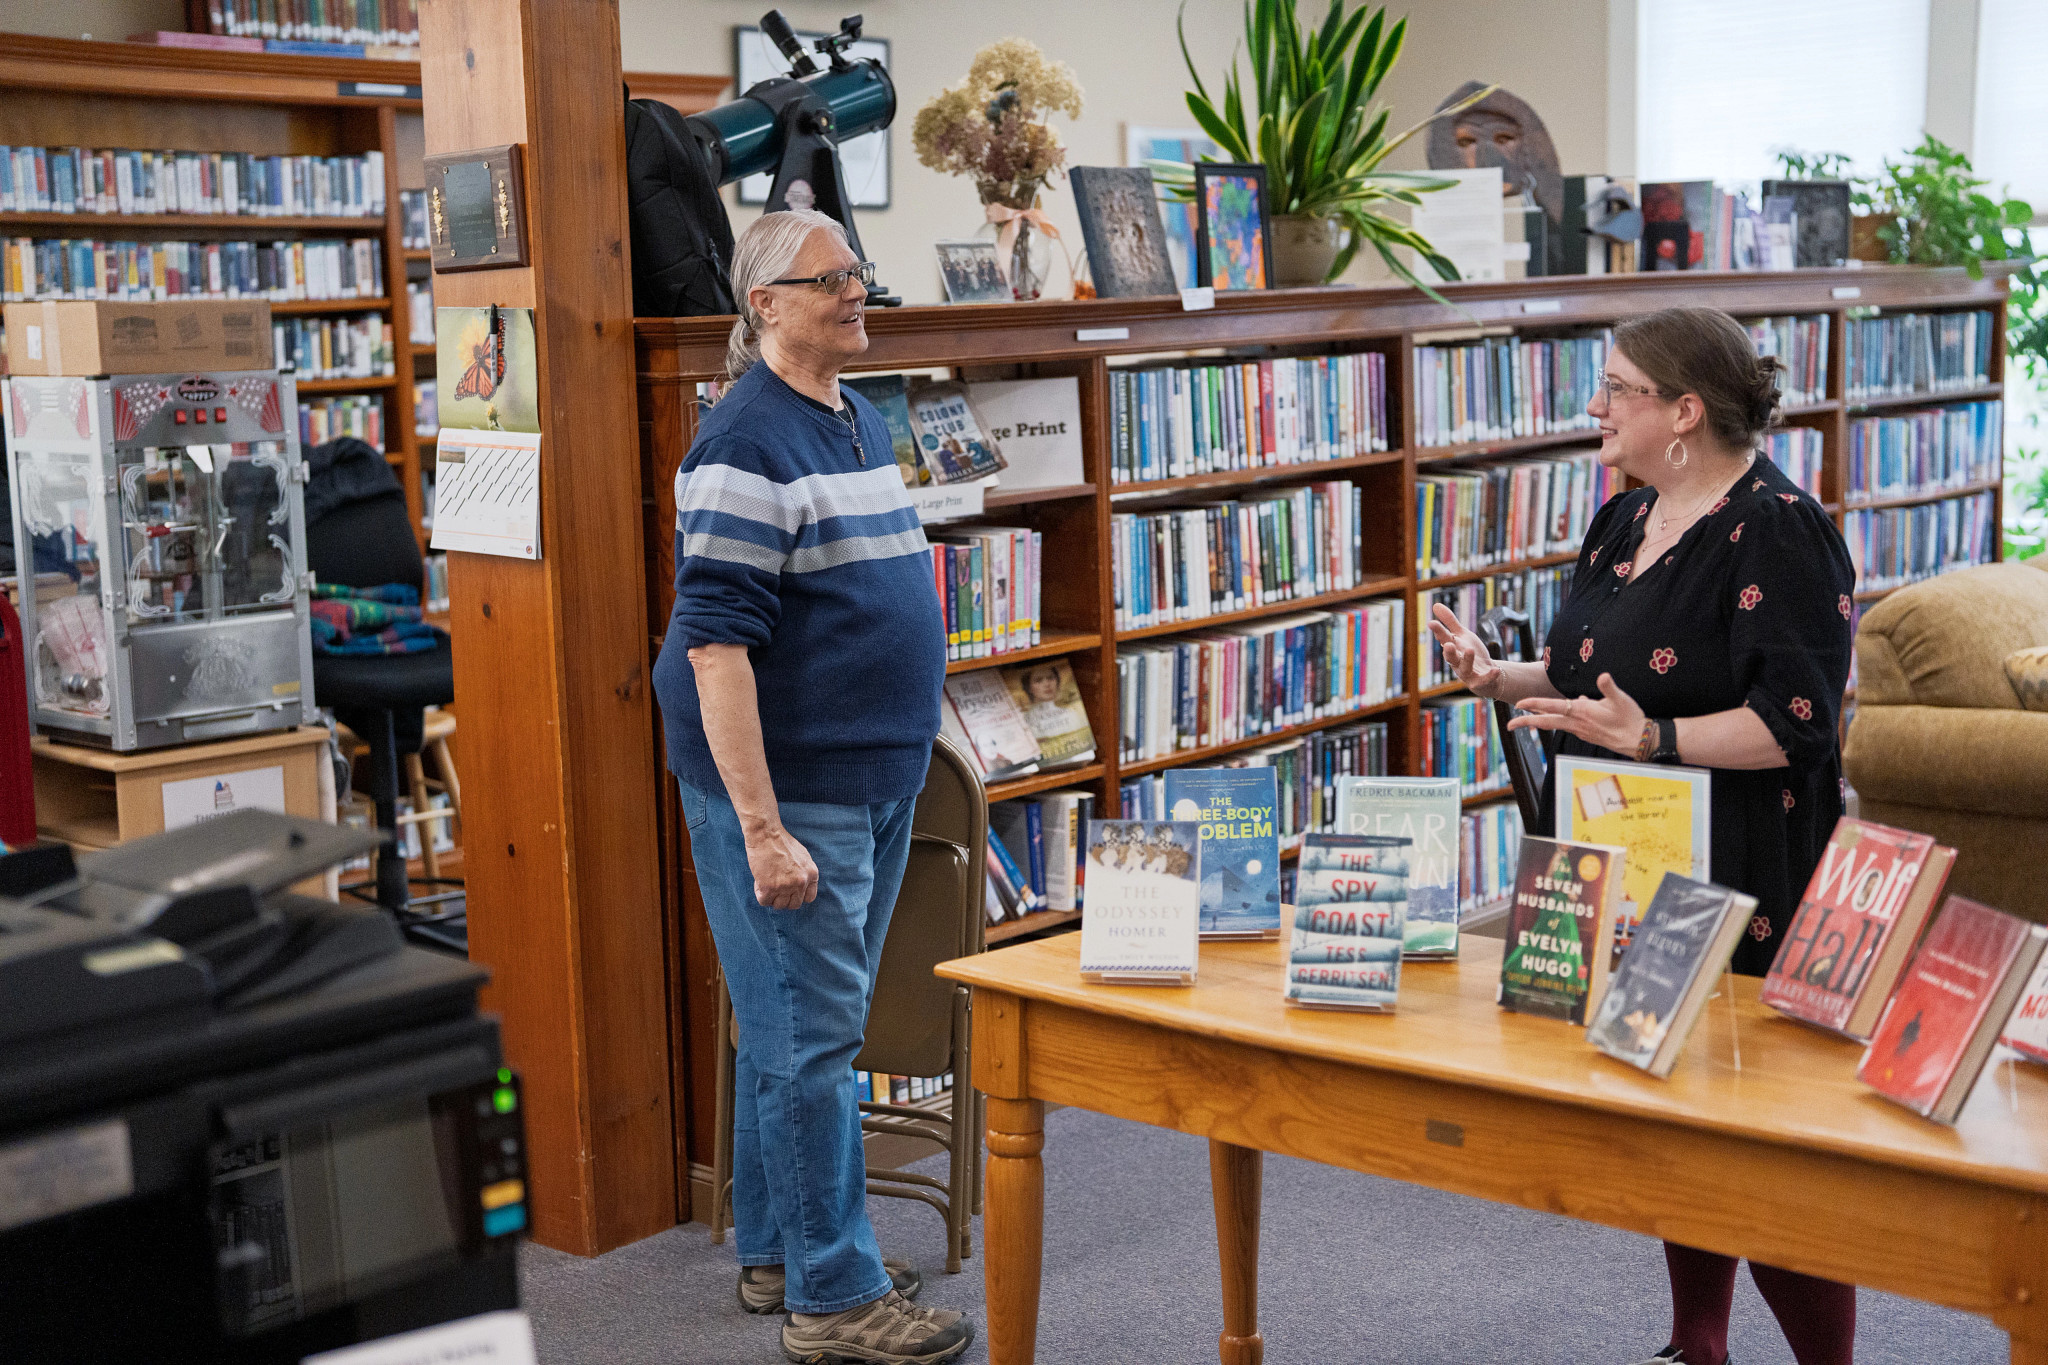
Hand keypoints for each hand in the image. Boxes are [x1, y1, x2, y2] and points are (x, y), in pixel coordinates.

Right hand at [746, 825, 818, 909]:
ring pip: (779, 906)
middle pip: (794, 905)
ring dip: (772, 898)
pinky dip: (760, 894)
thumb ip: (804, 873)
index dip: (797, 896)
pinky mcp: (769, 887)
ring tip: (766, 884)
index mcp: (811, 874)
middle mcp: (801, 882)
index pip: (809, 898)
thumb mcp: (803, 856)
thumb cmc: (781, 842)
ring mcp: (786, 886)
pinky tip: (759, 882)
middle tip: (775, 890)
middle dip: (784, 899)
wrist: (766, 834)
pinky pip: (764, 901)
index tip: (789, 892)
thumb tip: (800, 887)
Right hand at [1426, 603, 1503, 697]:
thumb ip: (1450, 621)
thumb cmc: (1471, 654)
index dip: (1438, 632)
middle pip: (1451, 657)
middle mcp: (1457, 662)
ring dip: (1467, 660)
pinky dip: (1489, 676)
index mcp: (1452, 649)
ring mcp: (1467, 673)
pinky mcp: (1479, 682)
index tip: (1432, 623)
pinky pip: (1483, 680)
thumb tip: (1435, 605)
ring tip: (1470, 650)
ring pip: (1465, 668)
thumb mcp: (1462, 635)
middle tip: (1448, 644)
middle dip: (1449, 651)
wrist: (1486, 675)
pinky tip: (1495, 670)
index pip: (1444, 639)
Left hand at [1507, 671, 1646, 755]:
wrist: (1638, 741)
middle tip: (1509, 725)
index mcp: (1583, 712)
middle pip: (1546, 722)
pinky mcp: (1585, 734)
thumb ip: (1609, 687)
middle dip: (1526, 722)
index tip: (1519, 704)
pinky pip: (1566, 726)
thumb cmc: (1631, 719)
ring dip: (1538, 721)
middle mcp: (1577, 723)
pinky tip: (1559, 713)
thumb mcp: (1621, 700)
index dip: (1535, 704)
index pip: (1553, 706)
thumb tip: (1603, 676)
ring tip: (1524, 717)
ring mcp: (1580, 731)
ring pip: (1555, 724)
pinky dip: (1556, 720)